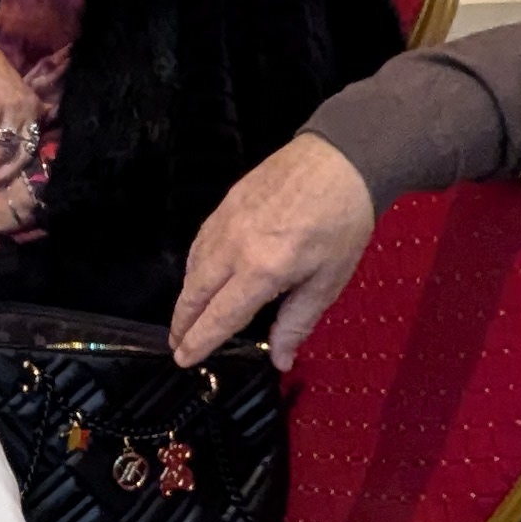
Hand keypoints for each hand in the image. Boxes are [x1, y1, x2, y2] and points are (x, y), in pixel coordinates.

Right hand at [0, 30, 44, 188]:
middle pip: (19, 152)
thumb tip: (2, 152)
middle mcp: (27, 109)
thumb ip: (14, 121)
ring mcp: (11, 109)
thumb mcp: (10, 98)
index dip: (14, 168)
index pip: (30, 146)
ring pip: (1, 149)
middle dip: (2, 173)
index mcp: (35, 108)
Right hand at [170, 134, 375, 367]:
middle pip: (195, 293)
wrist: (341, 161)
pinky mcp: (225, 202)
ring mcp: (225, 221)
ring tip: (187, 317)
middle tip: (176, 344)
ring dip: (186, 296)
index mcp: (262, 270)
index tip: (184, 360)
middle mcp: (234, 246)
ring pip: (193, 266)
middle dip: (181, 323)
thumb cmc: (343, 224)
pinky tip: (200, 275)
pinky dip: (194, 265)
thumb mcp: (329, 281)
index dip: (200, 341)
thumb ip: (297, 322)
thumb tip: (280, 360)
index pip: (220, 316)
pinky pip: (200, 242)